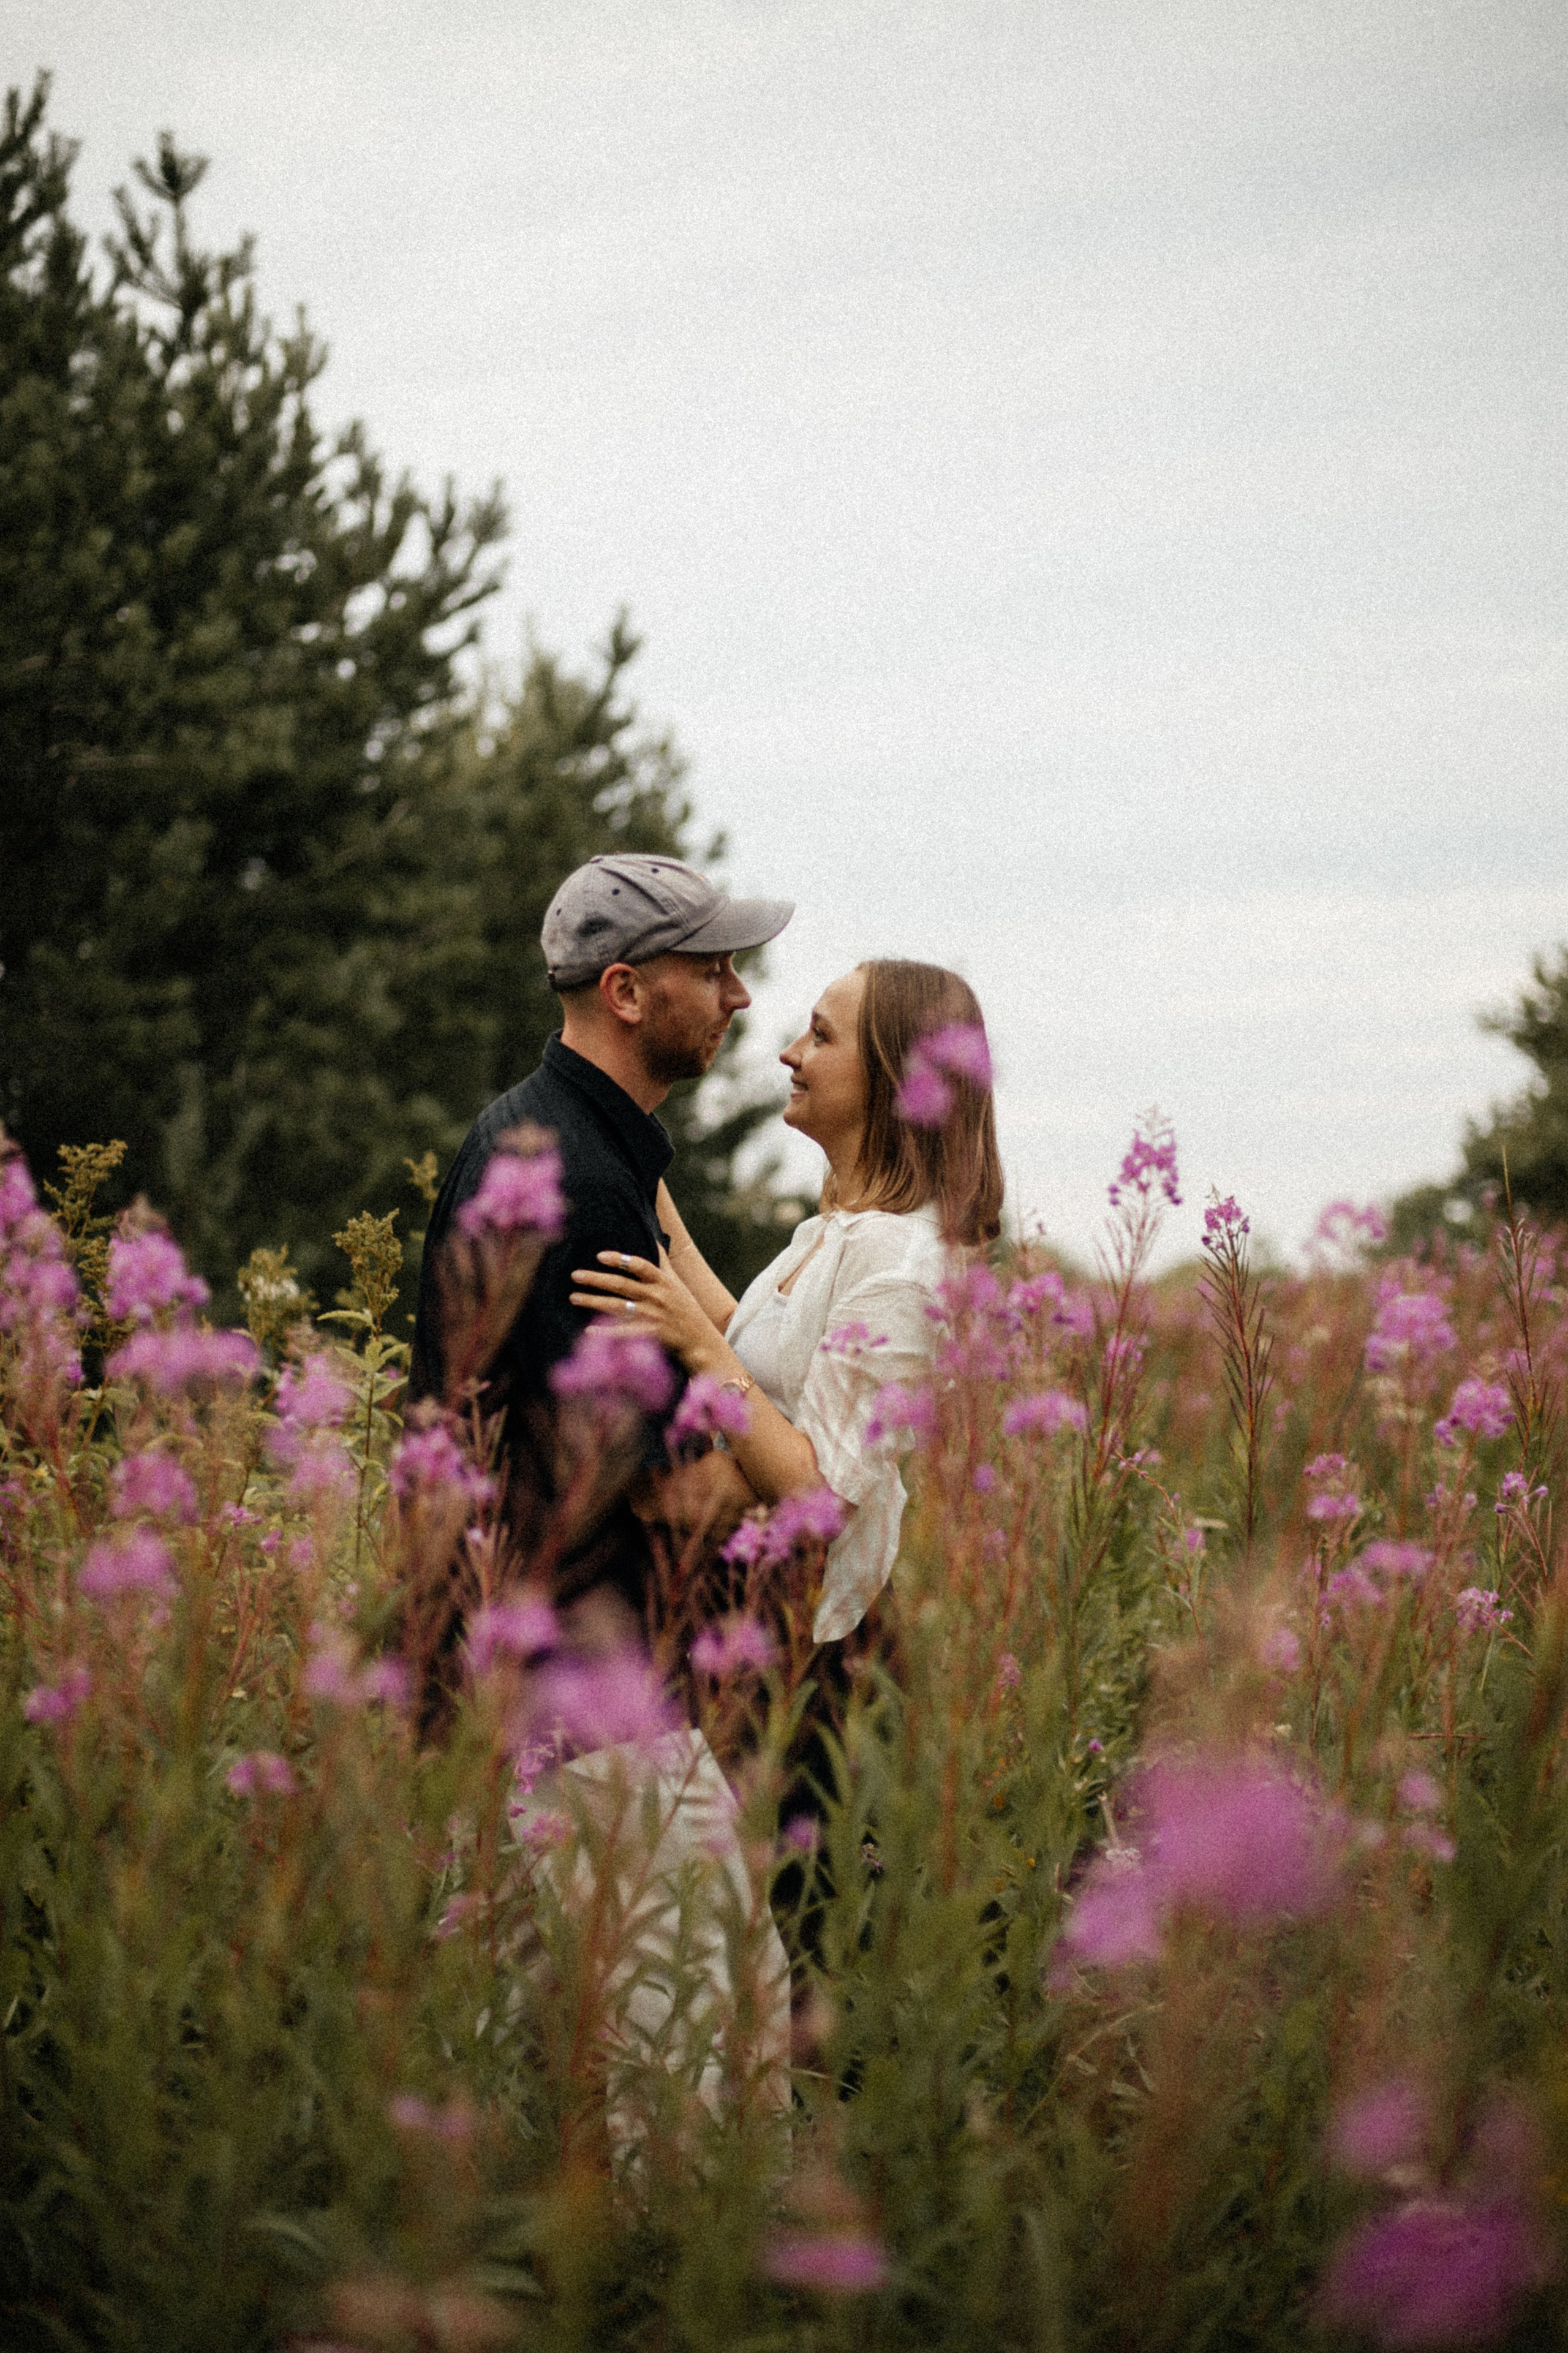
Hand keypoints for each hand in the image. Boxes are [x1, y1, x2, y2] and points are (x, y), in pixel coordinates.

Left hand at [570, 1249, 726, 1375]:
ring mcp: (654, 1317)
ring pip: (618, 1307)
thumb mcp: (677, 1283)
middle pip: (623, 1286)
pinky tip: (588, 1331)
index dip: (621, 1260)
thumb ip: (663, 1261)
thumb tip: (654, 1237)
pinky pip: (624, 1333)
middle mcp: (658, 1297)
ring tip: (574, 1297)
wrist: (701, 1340)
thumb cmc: (686, 1308)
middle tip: (575, 1275)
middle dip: (597, 1279)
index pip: (641, 1266)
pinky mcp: (651, 1336)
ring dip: (594, 1302)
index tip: (600, 1256)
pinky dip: (606, 1333)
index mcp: (664, 1282)